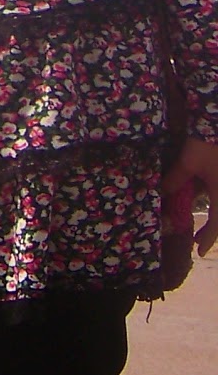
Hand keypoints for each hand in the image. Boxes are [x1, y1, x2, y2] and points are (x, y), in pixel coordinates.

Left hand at [164, 136, 217, 255]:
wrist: (217, 122)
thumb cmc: (206, 145)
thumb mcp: (188, 163)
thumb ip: (175, 179)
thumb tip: (162, 192)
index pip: (217, 224)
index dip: (208, 239)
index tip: (200, 252)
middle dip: (212, 230)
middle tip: (198, 240)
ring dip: (214, 217)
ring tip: (200, 223)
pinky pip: (217, 195)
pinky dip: (213, 202)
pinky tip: (202, 197)